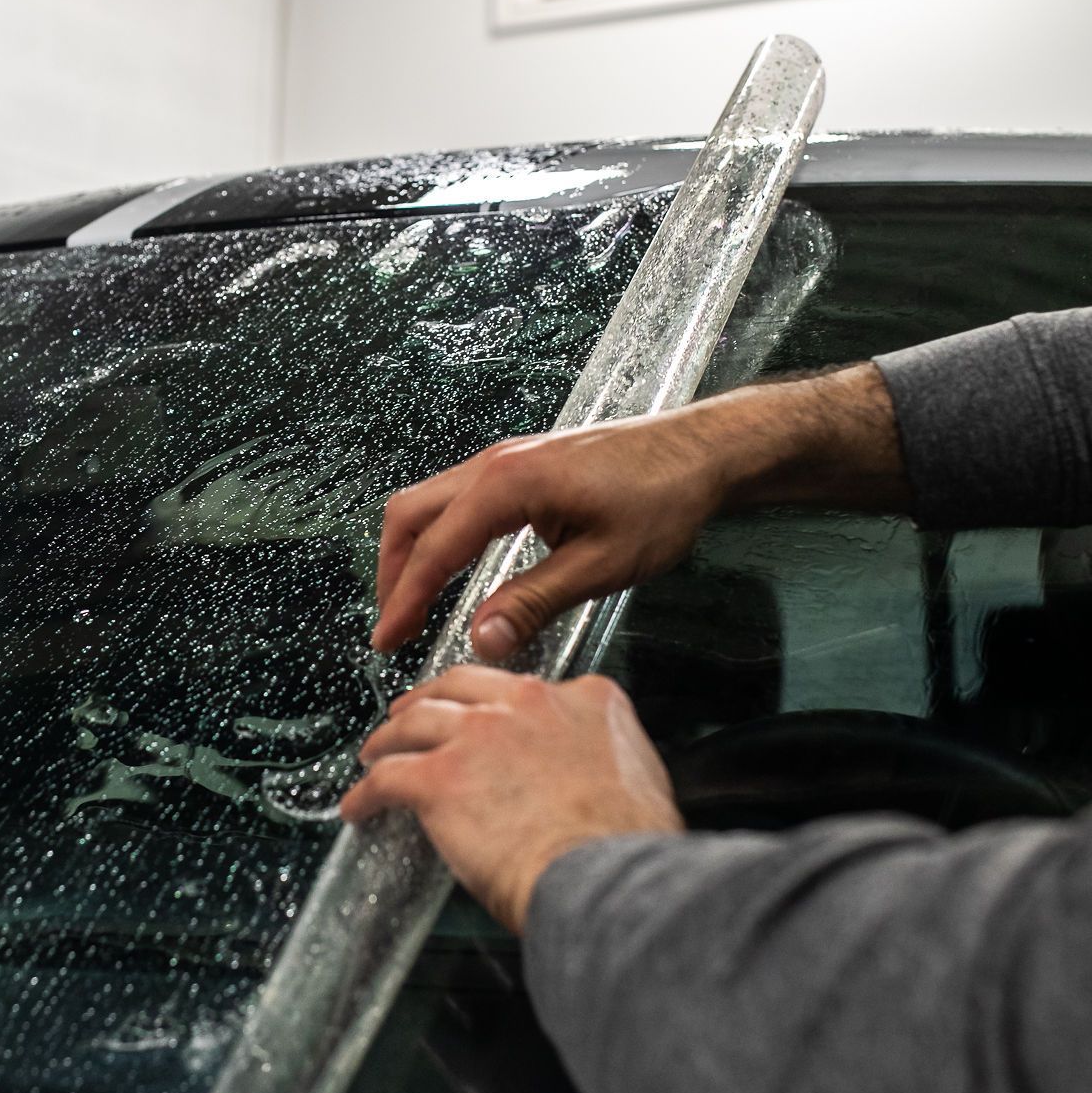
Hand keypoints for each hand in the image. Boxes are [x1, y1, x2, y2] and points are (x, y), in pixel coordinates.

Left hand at [339, 668, 683, 933]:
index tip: (492, 721)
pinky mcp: (439, 776)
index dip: (501, 707)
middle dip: (431, 698)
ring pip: (416, 721)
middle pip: (462, 686)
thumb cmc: (625, 847)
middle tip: (412, 714)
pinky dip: (366, 793)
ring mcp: (480, 735)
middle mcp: (528, 703)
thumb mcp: (637, 776)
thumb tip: (585, 781)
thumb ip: (602, 759)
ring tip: (376, 753)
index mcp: (585, 699)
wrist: (604, 876)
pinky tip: (358, 807)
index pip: (530, 688)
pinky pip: (388, 778)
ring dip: (390, 737)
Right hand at [370, 409, 733, 659]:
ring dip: (412, 552)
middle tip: (393, 627)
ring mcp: (506, 460)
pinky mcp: (522, 465)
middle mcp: (496, 463)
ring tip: (413, 604)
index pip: (434, 549)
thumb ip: (535, 602)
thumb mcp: (601, 564)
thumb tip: (482, 640)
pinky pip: (457, 498)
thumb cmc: (663, 497)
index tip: (389, 639)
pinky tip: (452, 569)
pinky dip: (439, 536)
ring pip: (429, 502)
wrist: (701, 452)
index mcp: (508, 484)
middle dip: (392, 573)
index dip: (406, 600)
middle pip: (411, 515)